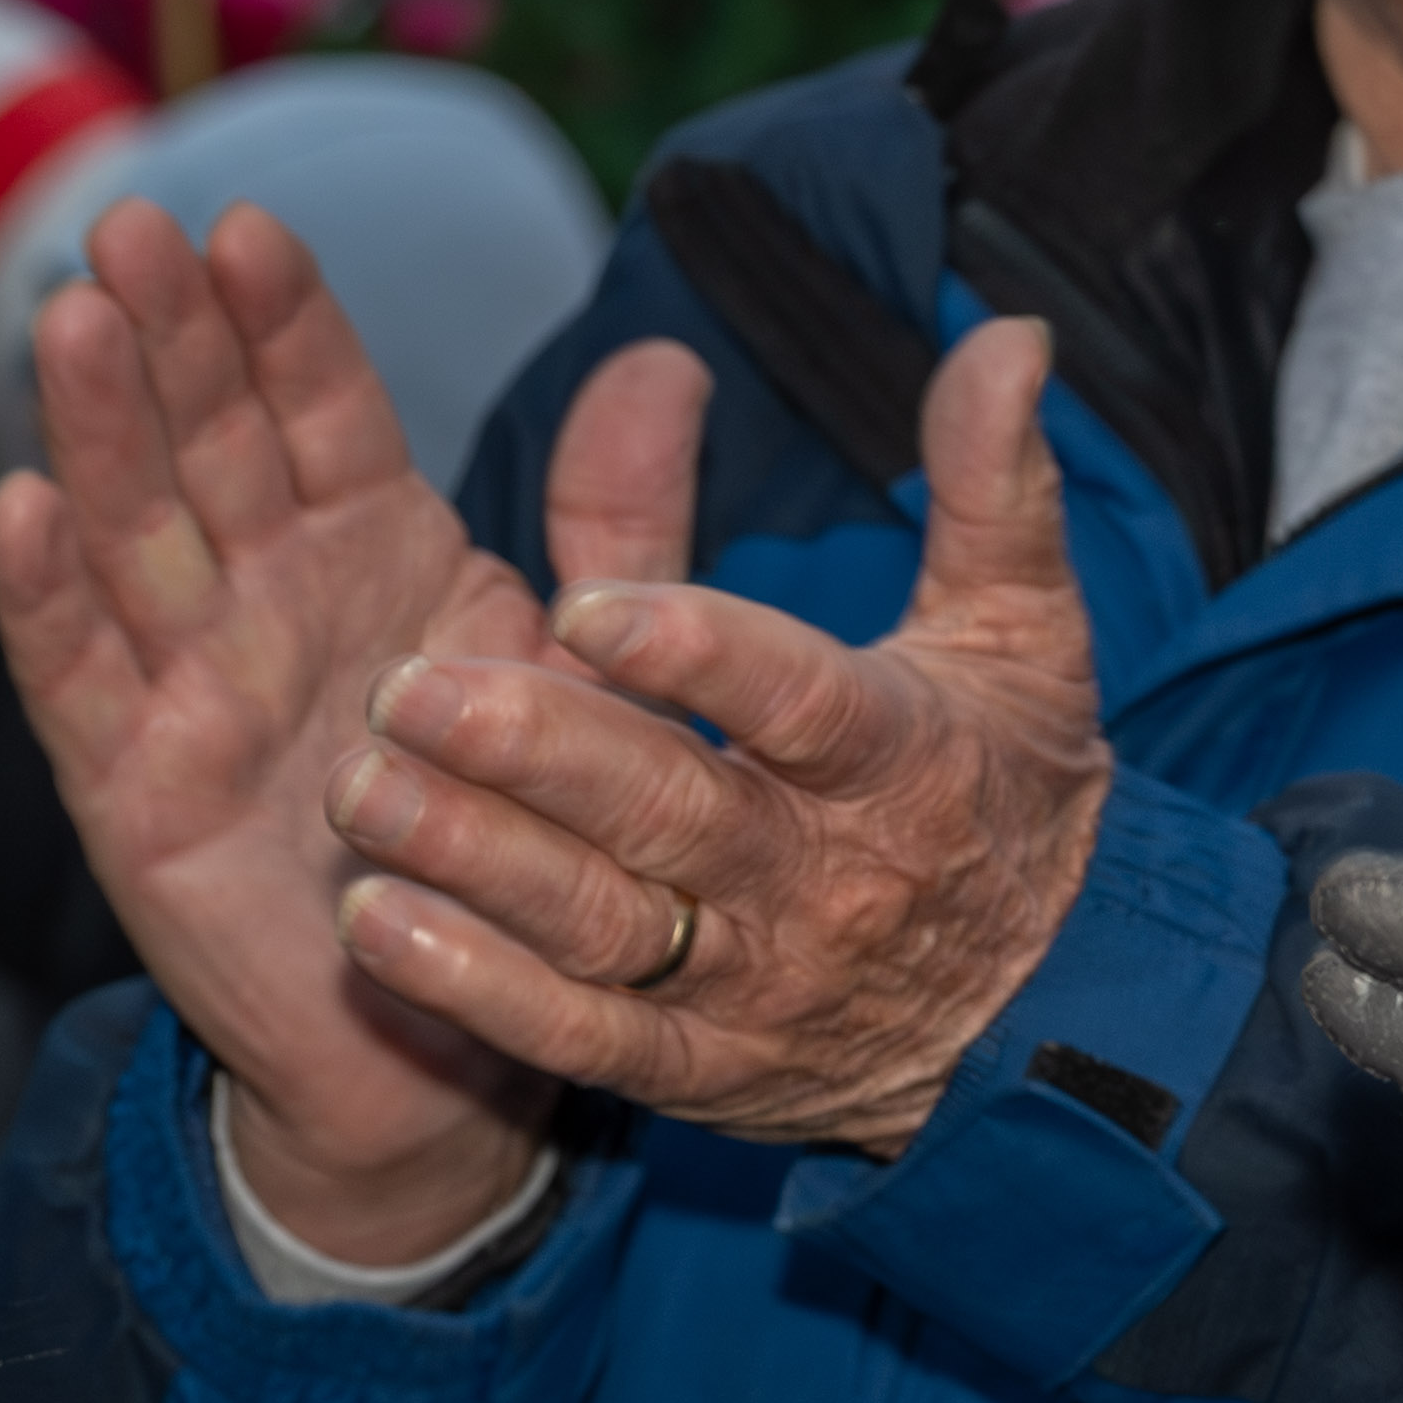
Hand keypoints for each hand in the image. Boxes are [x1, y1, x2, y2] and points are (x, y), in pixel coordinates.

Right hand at [0, 199, 557, 1259]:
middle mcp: (265, 596)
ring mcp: (189, 683)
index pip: (318, 407)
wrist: (457, 1036)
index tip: (255, 223)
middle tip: (132, 224)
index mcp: (371, 547)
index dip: (283, 322)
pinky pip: (81, 679)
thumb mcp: (587, 665)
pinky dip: (47, 597)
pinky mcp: (134, 785)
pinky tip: (19, 506)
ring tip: (69, 318)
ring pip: (133, 532)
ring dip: (94, 428)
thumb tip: (669, 357)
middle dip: (168, 334)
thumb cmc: (518, 833)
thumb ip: (620, 520)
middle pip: (207, 442)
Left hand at [309, 307, 1121, 1162]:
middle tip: (405, 690)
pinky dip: (474, 989)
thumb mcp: (1022, 635)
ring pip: (603, 929)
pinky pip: (577, 1039)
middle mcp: (824, 880)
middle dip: (537, 755)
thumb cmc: (1004, 793)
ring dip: (474, 863)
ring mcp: (754, 987)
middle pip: (676, 815)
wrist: (1043, 1023)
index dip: (702, 658)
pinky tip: (375, 923)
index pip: (805, 705)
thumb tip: (1007, 332)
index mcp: (903, 760)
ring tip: (359, 790)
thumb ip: (995, 484)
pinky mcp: (697, 1070)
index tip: (589, 607)